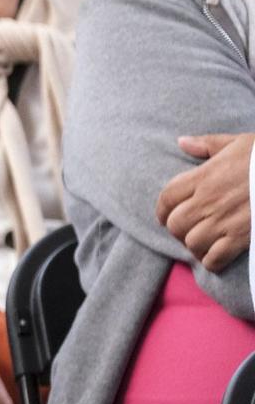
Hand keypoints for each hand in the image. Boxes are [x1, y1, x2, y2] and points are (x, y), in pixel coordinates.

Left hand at [157, 133, 253, 271]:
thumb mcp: (238, 143)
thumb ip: (207, 145)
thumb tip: (182, 142)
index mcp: (205, 176)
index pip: (167, 198)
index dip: (162, 210)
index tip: (165, 215)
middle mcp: (209, 200)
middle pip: (175, 224)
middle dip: (178, 229)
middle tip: (187, 229)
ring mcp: (225, 220)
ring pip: (192, 242)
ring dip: (194, 245)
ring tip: (202, 243)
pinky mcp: (242, 237)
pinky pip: (215, 258)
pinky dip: (211, 261)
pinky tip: (215, 257)